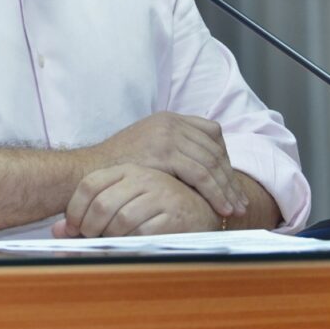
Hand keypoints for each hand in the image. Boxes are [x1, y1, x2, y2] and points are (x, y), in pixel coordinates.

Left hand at [52, 164, 222, 237]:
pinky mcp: (175, 215)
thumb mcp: (123, 201)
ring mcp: (161, 194)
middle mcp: (143, 177)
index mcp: (127, 169)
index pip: (89, 184)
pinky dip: (130, 244)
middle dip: (90, 228)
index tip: (73, 229)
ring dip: (110, 238)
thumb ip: (90, 213)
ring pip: (120, 220)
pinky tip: (131, 245)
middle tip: (91, 240)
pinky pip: (142, 234)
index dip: (74, 210)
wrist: (201, 209)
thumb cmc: (155, 208)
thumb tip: (56, 232)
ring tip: (111, 244)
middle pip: (102, 204)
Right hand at [90, 112, 247, 218]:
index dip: (225, 158)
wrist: (89, 172)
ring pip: (211, 163)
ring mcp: (167, 135)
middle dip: (230, 178)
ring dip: (227, 188)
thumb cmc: (115, 168)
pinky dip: (215, 192)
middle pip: (214, 149)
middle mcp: (170, 123)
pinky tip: (221, 207)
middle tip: (240, 202)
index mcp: (168, 119)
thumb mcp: (145, 149)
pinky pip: (200, 174)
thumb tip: (196, 166)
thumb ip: (170, 150)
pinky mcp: (164, 153)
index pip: (211, 132)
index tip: (228, 181)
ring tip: (235, 209)